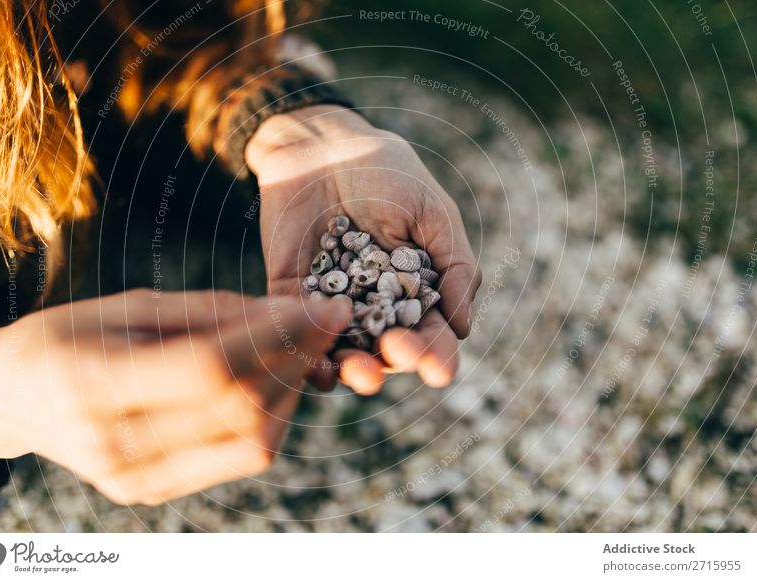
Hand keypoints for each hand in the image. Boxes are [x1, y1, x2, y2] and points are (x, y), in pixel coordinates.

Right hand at [0, 289, 349, 504]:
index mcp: (94, 385)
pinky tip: (279, 379)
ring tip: (308, 346)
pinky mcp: (156, 491)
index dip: (276, 333)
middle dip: (299, 357)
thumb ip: (208, 311)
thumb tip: (286, 312)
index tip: (322, 304)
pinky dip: (274, 417)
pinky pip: (240, 459)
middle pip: (240, 409)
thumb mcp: (127, 304)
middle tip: (329, 320)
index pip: (209, 367)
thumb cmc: (66, 337)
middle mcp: (117, 446)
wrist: (14, 399)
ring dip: (295, 390)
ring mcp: (138, 479)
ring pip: (253, 442)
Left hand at [247, 105, 481, 393]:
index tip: (440, 369)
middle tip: (400, 352)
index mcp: (414, 292)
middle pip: (388, 351)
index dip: (436, 355)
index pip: (430, 334)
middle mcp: (376, 306)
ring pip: (344, 352)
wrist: (322, 144)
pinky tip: (320, 368)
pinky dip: (308, 355)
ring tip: (362, 373)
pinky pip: (299, 332)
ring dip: (355, 371)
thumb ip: (455, 266)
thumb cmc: (388, 173)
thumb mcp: (434, 213)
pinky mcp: (292, 294)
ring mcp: (334, 302)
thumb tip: (464, 328)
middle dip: (397, 359)